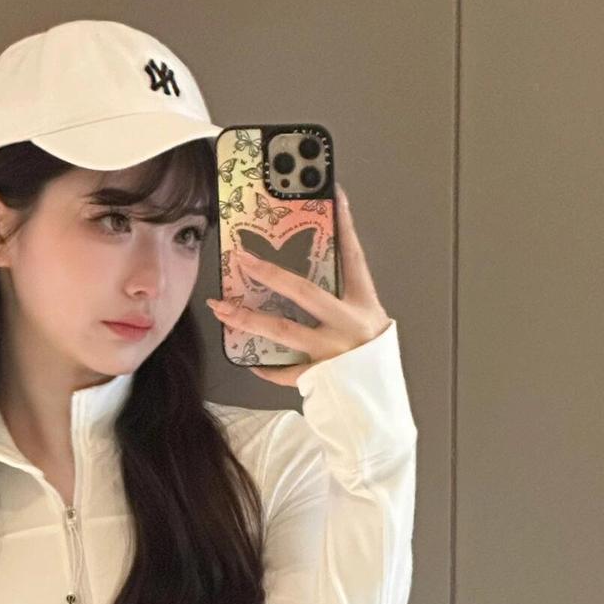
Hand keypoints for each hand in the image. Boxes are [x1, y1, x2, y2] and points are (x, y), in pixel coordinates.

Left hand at [205, 184, 393, 387]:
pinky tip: (250, 361)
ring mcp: (332, 351)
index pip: (353, 256)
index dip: (345, 225)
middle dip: (269, 273)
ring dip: (248, 318)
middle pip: (303, 291)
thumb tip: (306, 282)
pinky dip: (266, 368)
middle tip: (242, 258)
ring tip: (222, 308)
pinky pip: (284, 370)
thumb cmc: (373, 362)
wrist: (380, 408)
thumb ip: (343, 303)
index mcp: (364, 305)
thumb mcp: (369, 323)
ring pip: (282, 330)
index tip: (335, 195)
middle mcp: (349, 325)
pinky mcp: (318, 377)